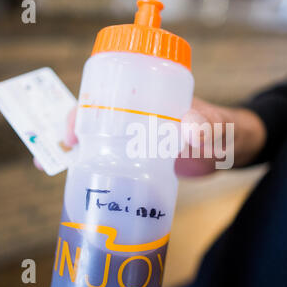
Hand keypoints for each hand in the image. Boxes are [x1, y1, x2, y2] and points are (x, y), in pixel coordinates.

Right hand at [34, 97, 265, 176]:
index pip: (110, 97)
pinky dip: (97, 173)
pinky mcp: (144, 164)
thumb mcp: (218, 127)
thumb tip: (187, 130)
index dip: (84, 109)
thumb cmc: (227, 129)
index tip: (69, 129)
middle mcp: (140, 120)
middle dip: (71, 134)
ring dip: (77, 155)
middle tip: (52, 155)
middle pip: (96, 121)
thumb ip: (208, 128)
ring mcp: (140, 143)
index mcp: (151, 102)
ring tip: (52, 169)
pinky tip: (84, 188)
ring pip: (101, 144)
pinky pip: (115, 165)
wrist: (234, 149)